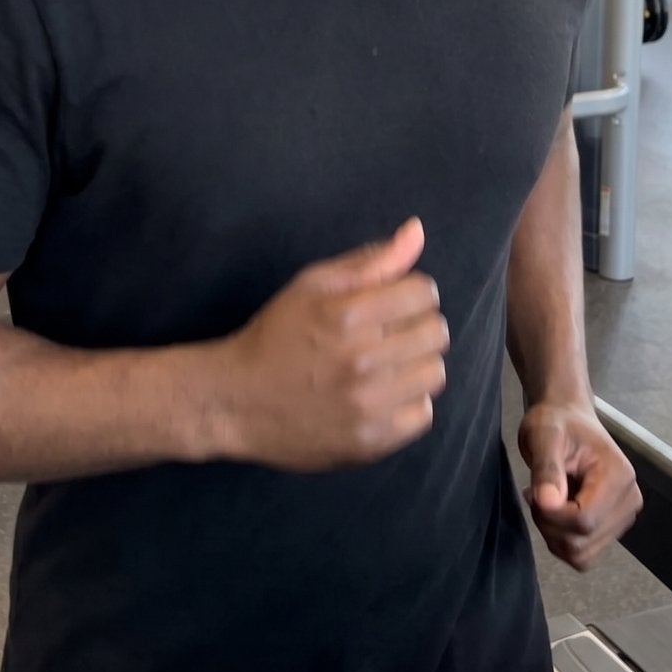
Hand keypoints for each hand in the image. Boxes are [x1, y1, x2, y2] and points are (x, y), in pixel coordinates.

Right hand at [218, 218, 447, 471]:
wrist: (235, 401)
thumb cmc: (275, 337)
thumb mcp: (311, 286)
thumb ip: (369, 261)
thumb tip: (416, 231)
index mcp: (346, 314)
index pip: (423, 292)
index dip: (409, 294)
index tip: (390, 304)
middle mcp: (360, 359)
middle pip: (435, 332)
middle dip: (416, 327)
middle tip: (386, 336)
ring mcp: (367, 404)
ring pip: (434, 373)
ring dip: (414, 366)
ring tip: (384, 367)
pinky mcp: (369, 440)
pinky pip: (422, 414)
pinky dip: (407, 403)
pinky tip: (380, 396)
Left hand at [518, 401, 641, 569]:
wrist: (568, 420)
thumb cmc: (556, 423)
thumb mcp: (543, 436)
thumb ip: (547, 469)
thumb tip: (547, 502)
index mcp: (619, 476)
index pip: (584, 520)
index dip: (551, 515)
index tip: (533, 492)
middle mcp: (629, 501)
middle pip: (583, 541)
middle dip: (549, 525)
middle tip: (536, 494)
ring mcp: (623, 518)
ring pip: (582, 555)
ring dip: (554, 535)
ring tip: (546, 502)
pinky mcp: (612, 529)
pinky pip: (583, 555)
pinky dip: (561, 541)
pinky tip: (555, 513)